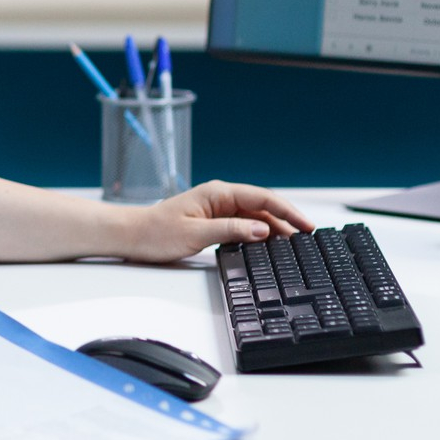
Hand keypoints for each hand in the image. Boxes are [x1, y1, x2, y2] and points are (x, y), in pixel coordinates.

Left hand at [119, 181, 314, 264]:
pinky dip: (259, 235)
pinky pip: (244, 225)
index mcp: (218, 193)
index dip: (287, 211)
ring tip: (295, 245)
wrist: (132, 236)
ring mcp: (218, 209)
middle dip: (286, 220)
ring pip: (255, 217)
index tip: (306, 224)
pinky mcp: (214, 222)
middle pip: (263, 207)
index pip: (262, 198)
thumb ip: (231, 230)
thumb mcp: (196, 233)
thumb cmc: (156, 232)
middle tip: (307, 238)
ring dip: (275, 229)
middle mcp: (221, 198)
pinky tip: (269, 246)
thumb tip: (262, 229)